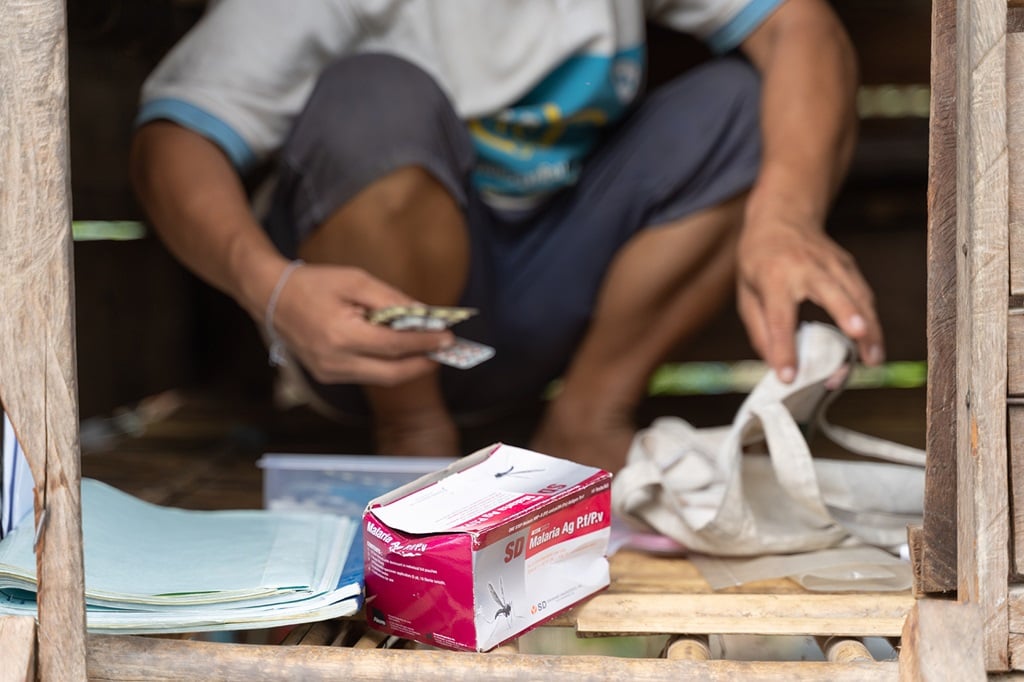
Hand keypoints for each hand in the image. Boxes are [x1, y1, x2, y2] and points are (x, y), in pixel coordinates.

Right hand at [267, 263, 453, 385]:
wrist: (271, 297)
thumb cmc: (314, 284)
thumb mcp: (356, 280)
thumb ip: (391, 299)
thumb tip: (424, 315)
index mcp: (340, 335)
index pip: (394, 345)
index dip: (424, 342)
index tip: (447, 336)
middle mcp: (334, 361)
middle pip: (392, 373)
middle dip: (422, 363)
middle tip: (444, 351)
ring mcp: (329, 373)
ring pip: (380, 378)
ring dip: (407, 366)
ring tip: (427, 350)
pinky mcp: (327, 376)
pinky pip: (366, 374)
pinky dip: (386, 364)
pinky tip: (399, 351)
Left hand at [736, 217, 883, 381]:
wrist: (780, 219)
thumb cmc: (758, 263)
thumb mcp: (746, 295)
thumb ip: (760, 331)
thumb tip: (777, 367)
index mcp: (773, 277)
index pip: (780, 318)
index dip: (784, 349)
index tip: (790, 377)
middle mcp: (805, 267)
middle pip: (832, 294)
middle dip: (849, 318)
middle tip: (861, 346)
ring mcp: (831, 263)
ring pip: (858, 296)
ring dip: (870, 329)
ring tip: (874, 361)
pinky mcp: (848, 264)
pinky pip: (863, 294)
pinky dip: (871, 319)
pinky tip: (873, 343)